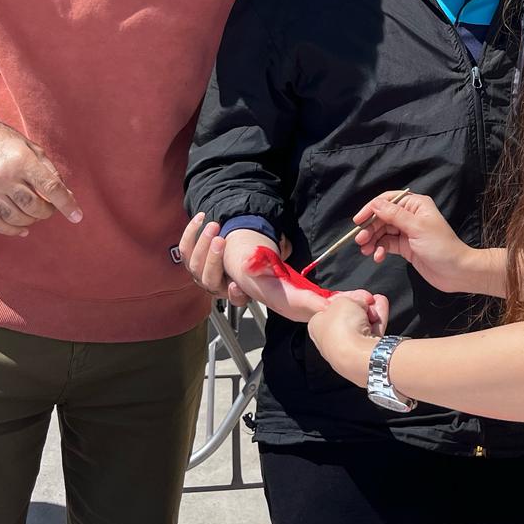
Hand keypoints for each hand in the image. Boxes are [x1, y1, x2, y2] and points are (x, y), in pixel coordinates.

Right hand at [0, 116, 81, 237]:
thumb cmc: (6, 144)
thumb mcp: (31, 149)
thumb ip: (49, 172)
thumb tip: (66, 196)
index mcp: (21, 160)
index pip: (49, 188)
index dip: (66, 204)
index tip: (77, 216)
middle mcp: (3, 176)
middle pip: (33, 207)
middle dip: (47, 212)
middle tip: (49, 208)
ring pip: (15, 218)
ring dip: (31, 221)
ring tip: (35, 214)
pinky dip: (12, 230)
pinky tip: (23, 228)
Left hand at [176, 216, 334, 322]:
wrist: (245, 250)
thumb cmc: (266, 269)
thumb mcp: (287, 287)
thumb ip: (308, 300)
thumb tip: (340, 306)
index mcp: (239, 293)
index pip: (233, 297)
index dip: (232, 291)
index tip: (236, 280)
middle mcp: (217, 286)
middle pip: (205, 279)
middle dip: (211, 259)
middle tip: (221, 238)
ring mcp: (202, 272)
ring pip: (193, 263)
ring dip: (200, 242)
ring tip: (213, 223)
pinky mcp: (192, 256)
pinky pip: (183, 248)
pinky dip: (189, 232)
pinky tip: (201, 217)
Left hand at [308, 289, 392, 385]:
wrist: (357, 355)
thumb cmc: (342, 326)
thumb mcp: (343, 301)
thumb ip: (351, 298)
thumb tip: (359, 302)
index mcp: (316, 326)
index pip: (330, 309)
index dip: (343, 298)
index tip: (353, 293)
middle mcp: (330, 340)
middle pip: (348, 317)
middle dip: (360, 305)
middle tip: (367, 298)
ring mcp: (348, 349)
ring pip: (362, 324)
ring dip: (371, 311)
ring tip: (378, 300)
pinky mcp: (363, 354)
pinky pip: (371, 332)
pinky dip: (378, 319)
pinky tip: (382, 306)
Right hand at [351, 191, 485, 293]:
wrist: (456, 272)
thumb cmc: (440, 246)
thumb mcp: (416, 228)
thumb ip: (394, 215)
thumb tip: (375, 203)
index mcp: (415, 205)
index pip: (387, 200)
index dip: (371, 208)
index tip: (358, 221)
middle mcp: (410, 216)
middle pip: (382, 217)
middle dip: (370, 228)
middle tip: (360, 240)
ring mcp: (407, 232)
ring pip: (382, 231)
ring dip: (372, 240)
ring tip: (365, 250)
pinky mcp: (405, 247)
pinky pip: (387, 244)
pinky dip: (380, 249)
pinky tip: (377, 257)